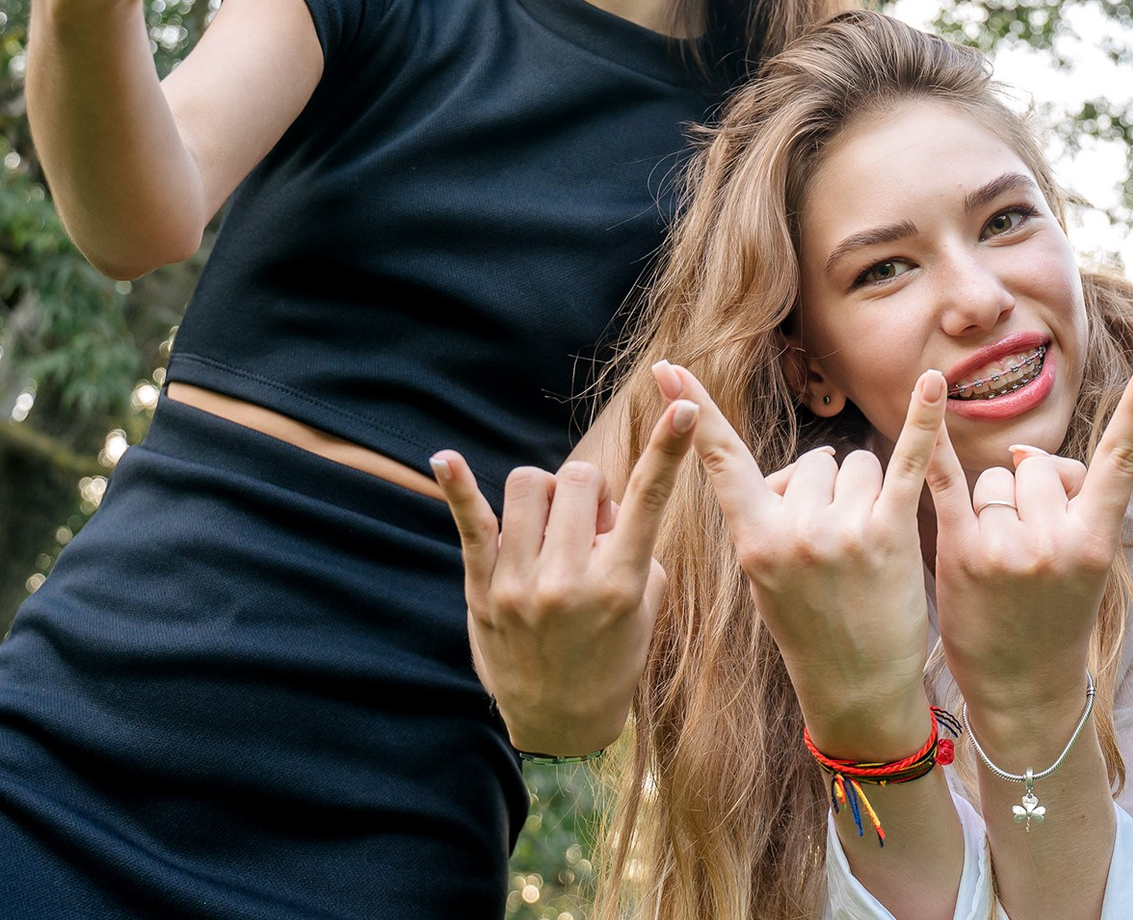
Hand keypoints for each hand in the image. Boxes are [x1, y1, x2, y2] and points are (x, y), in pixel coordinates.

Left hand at [432, 392, 697, 757]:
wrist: (562, 723)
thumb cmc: (614, 655)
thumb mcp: (645, 603)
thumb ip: (634, 543)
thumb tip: (601, 501)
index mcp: (621, 582)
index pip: (650, 499)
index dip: (671, 449)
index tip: (687, 408)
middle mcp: (569, 581)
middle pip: (579, 479)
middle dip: (588, 492)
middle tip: (590, 531)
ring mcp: (521, 586)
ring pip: (530, 484)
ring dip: (546, 496)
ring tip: (550, 533)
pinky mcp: (482, 591)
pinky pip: (470, 525)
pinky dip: (457, 487)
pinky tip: (445, 458)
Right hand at [672, 363, 945, 761]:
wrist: (857, 688)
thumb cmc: (809, 629)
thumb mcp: (764, 578)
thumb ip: (768, 518)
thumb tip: (799, 470)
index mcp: (754, 539)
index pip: (721, 462)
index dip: (693, 412)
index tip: (667, 368)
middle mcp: (794, 530)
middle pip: (816, 461)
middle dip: (827, 490)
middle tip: (836, 550)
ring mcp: (842, 530)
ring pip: (856, 464)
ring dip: (867, 492)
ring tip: (867, 549)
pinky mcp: (891, 533)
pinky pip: (909, 462)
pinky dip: (925, 419)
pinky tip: (936, 383)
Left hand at [923, 355, 1132, 748]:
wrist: (1024, 691)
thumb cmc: (1058, 619)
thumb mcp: (1087, 563)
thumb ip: (1068, 500)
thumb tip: (1024, 452)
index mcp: (1096, 541)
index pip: (1121, 463)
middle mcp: (1055, 541)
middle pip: (1037, 467)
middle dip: (1030, 492)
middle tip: (1030, 552)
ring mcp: (1007, 548)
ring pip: (998, 477)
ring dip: (994, 503)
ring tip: (999, 560)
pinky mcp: (961, 555)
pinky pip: (946, 481)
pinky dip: (931, 439)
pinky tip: (926, 393)